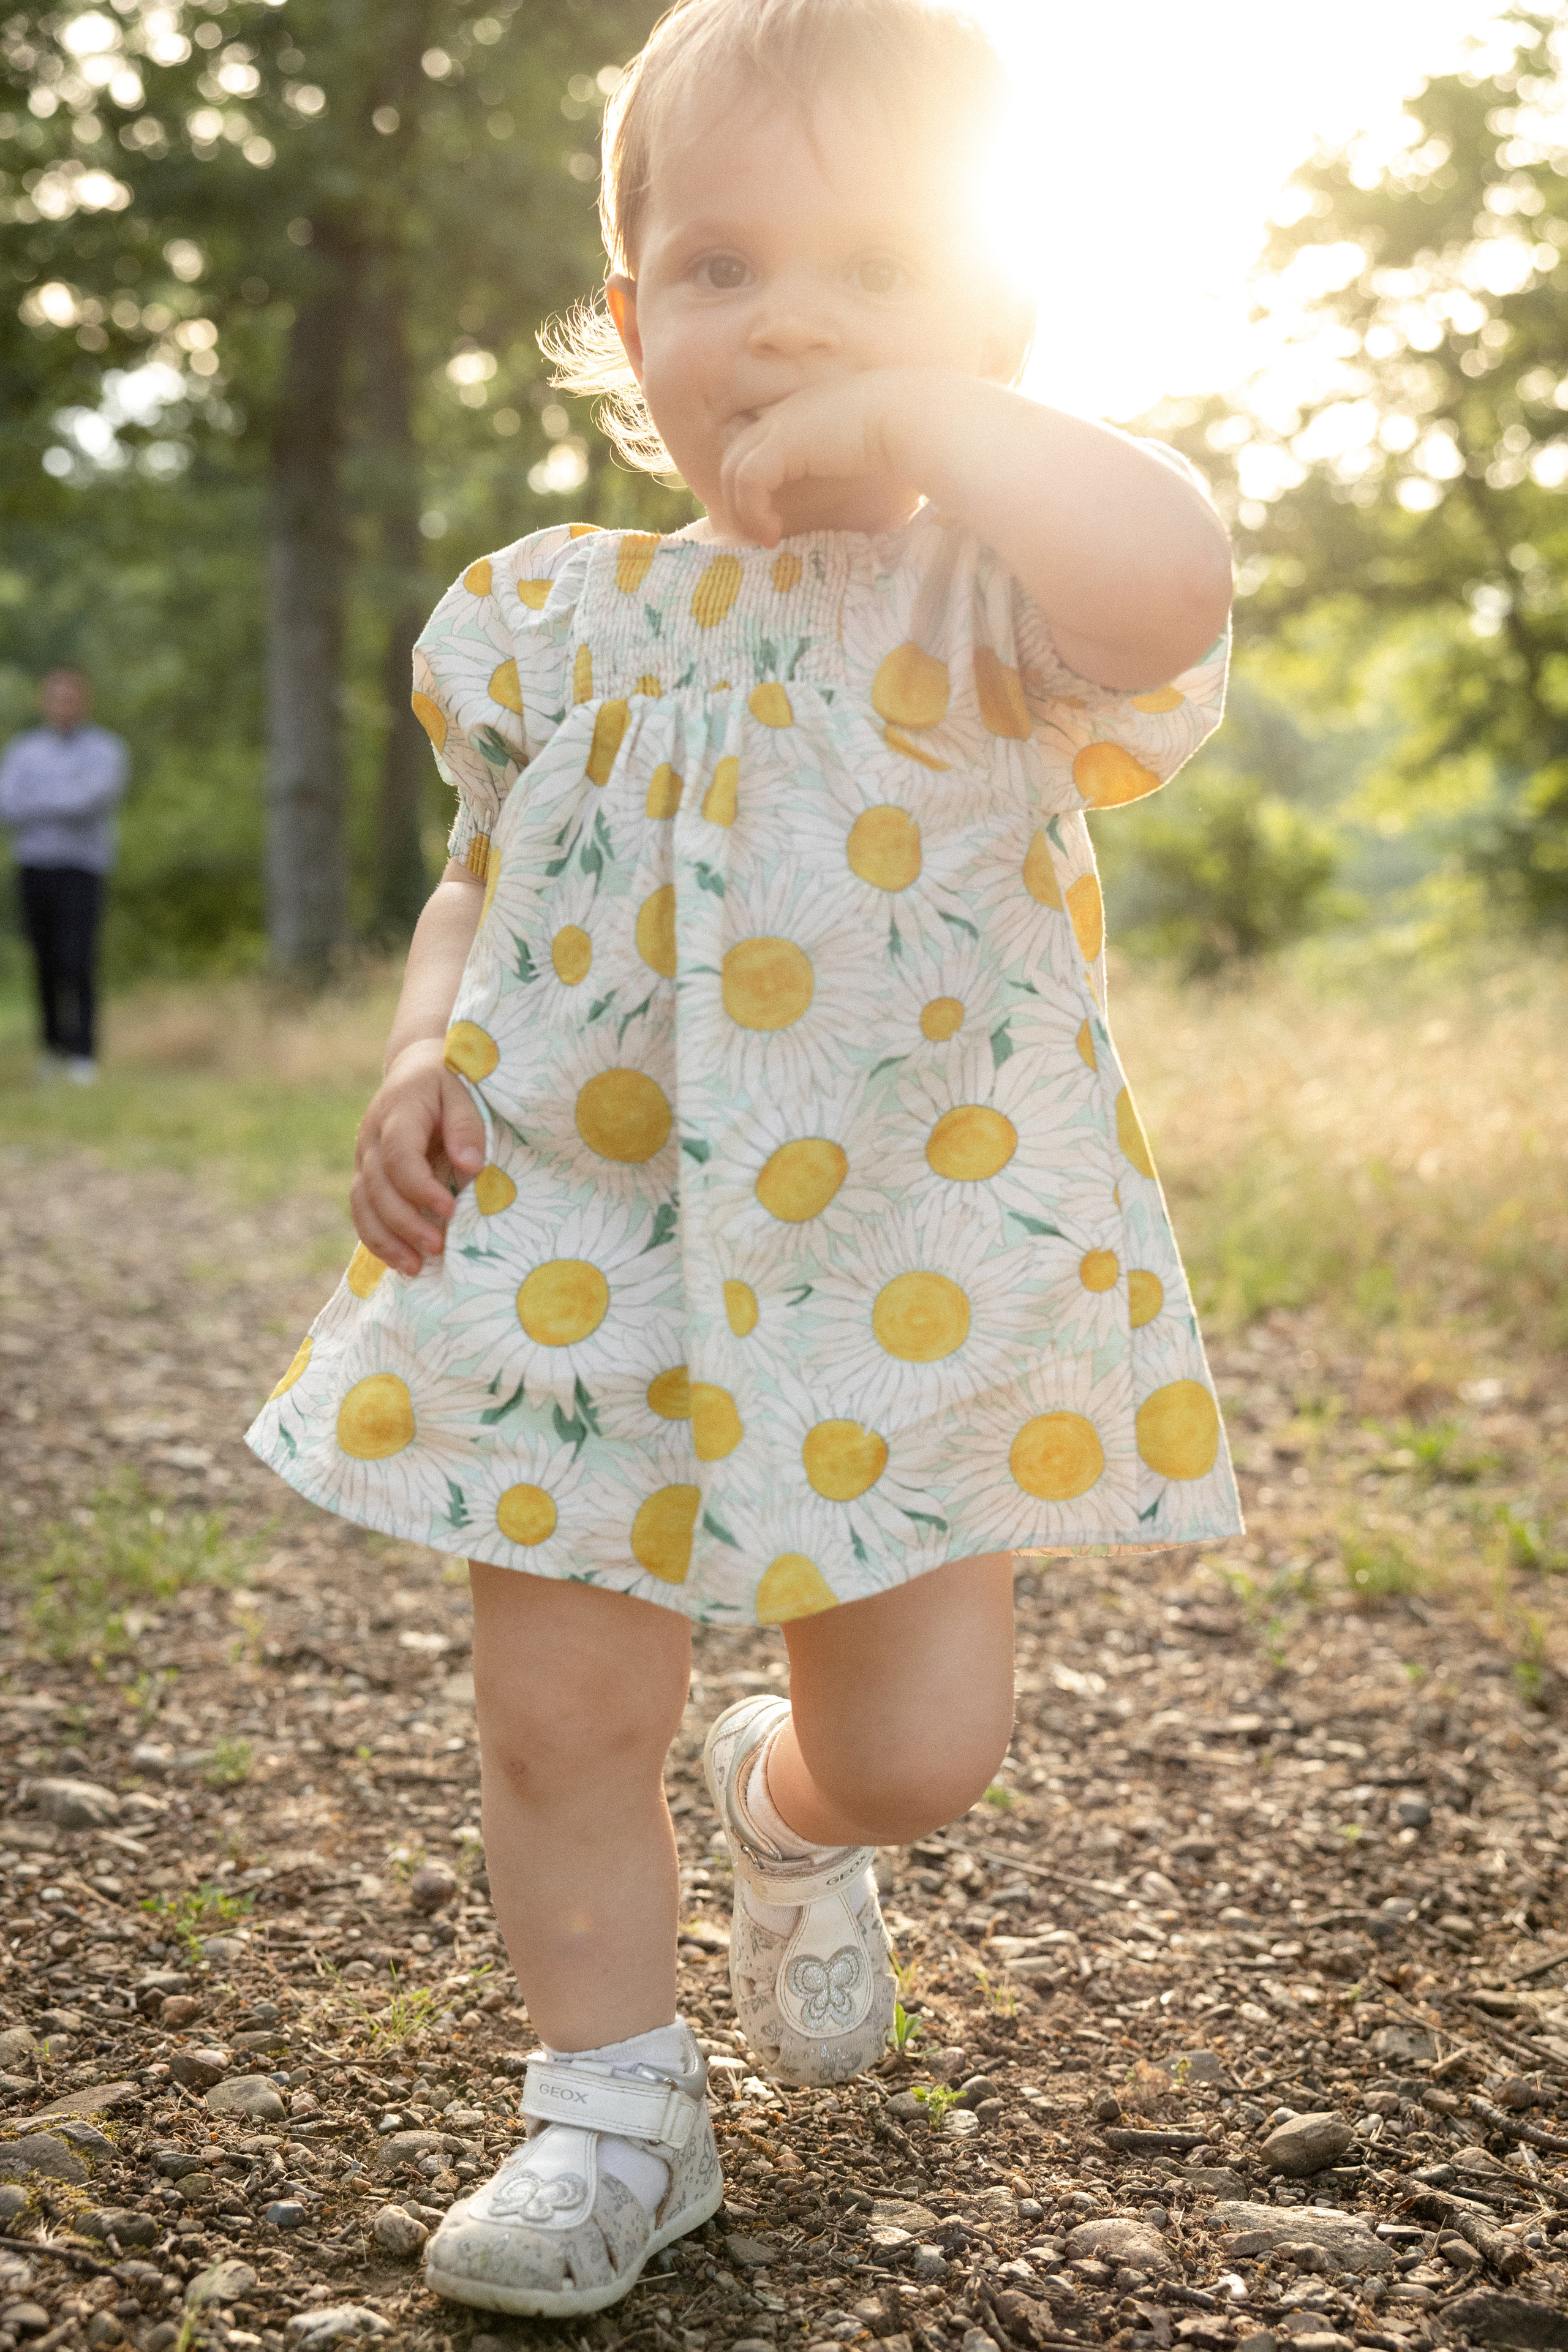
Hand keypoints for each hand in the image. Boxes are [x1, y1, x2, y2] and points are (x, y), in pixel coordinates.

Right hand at [349, 1036, 486, 1278]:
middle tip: (438, 1247)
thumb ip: (467, 1126)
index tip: (449, 1210)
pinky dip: (378, 1240)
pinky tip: (401, 1262)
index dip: (419, 1187)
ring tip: (415, 1268)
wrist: (416, 1070)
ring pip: (363, 1205)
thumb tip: (470, 1165)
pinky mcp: (367, 1176)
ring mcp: (364, 1158)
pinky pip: (362, 1212)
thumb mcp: (465, 1091)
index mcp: (398, 1111)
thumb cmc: (450, 1081)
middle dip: (405, 1222)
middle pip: (377, 1187)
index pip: (398, 1155)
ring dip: (386, 1240)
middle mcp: (372, 1137)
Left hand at [717, 370, 928, 545]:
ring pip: (733, 470)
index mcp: (800, 415)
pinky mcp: (783, 441)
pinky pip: (748, 480)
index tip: (770, 519)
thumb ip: (836, 464)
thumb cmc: (901, 437)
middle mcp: (783, 415)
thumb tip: (840, 502)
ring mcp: (779, 425)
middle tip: (758, 534)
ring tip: (766, 537)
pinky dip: (752, 510)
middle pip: (734, 459)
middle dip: (737, 502)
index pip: (754, 448)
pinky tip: (773, 532)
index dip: (753, 487)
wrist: (910, 418)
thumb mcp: (860, 452)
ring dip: (742, 511)